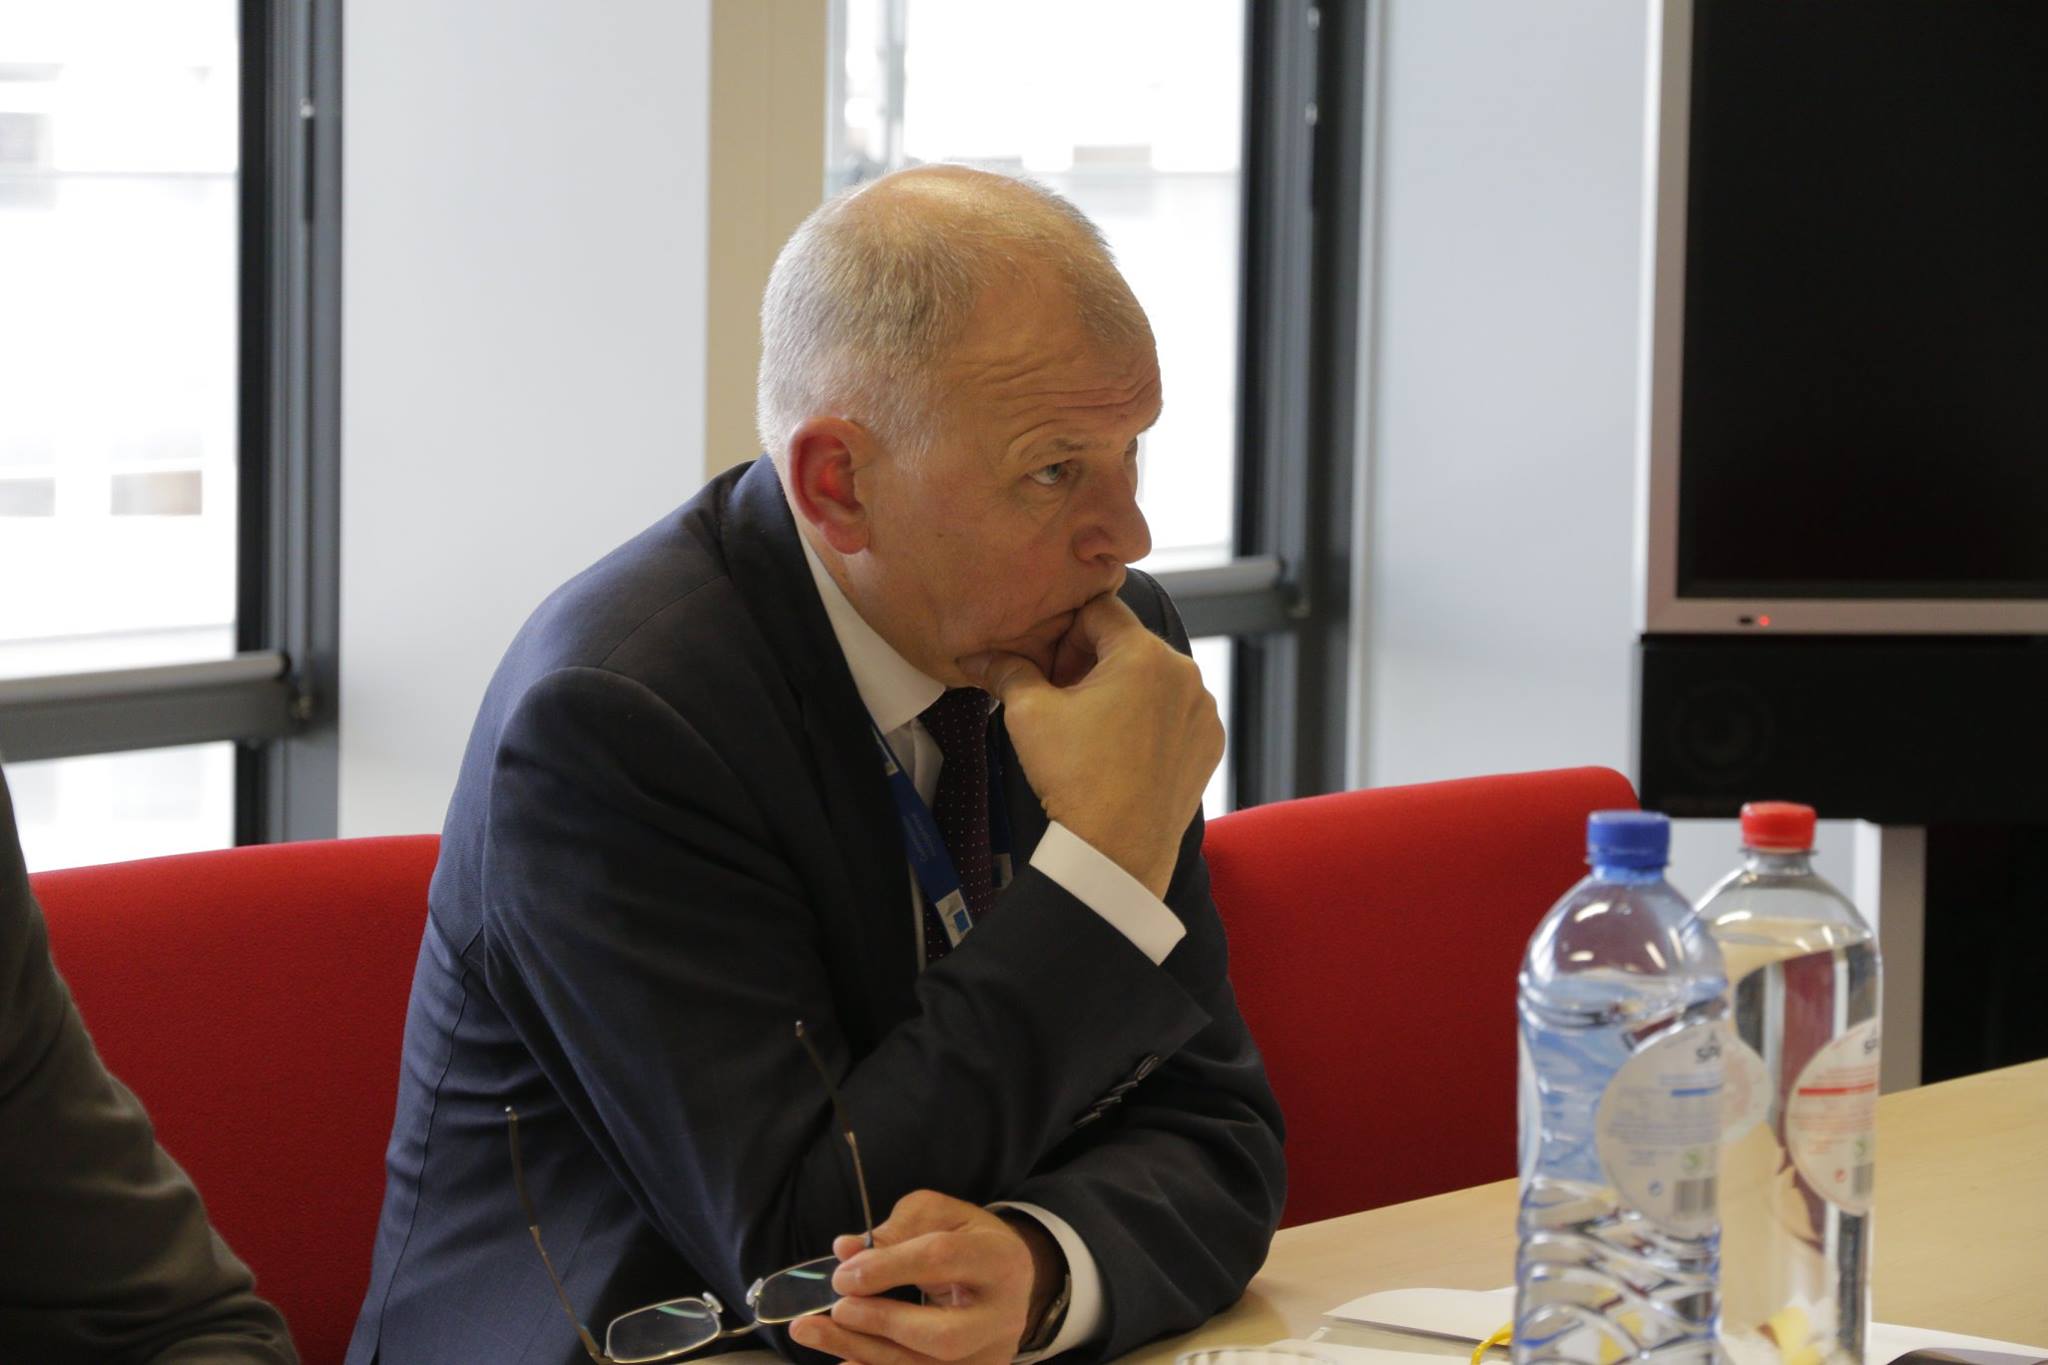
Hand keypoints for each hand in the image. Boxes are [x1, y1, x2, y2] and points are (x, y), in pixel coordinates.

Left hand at [787, 1190, 1060, 1364]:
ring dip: (862, 1352)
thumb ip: (893, 1230)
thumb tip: (845, 1251)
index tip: (842, 1275)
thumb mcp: (937, 1215)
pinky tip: (843, 1362)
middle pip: (944, 1335)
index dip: (887, 1268)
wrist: (1007, 1278)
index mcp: (998, 1259)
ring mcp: (990, 1355)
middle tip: (839, 1308)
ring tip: (812, 1332)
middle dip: (883, 1323)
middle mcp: (1003, 1316)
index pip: (942, 1260)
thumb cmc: (965, 1239)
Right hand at [963, 593, 1221, 897]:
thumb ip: (1009, 671)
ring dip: (1122, 690)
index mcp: (1144, 653)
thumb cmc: (1075, 778)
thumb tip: (980, 654)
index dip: (1065, 632)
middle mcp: (1185, 673)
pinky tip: (1120, 750)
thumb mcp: (1029, 714)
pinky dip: (1149, 720)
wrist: (1116, 851)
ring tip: (1091, 729)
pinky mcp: (1209, 743)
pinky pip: (1175, 713)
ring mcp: (1203, 710)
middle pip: (1128, 644)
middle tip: (1061, 698)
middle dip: (1091, 663)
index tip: (1050, 667)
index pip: (1099, 610)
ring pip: (1154, 679)